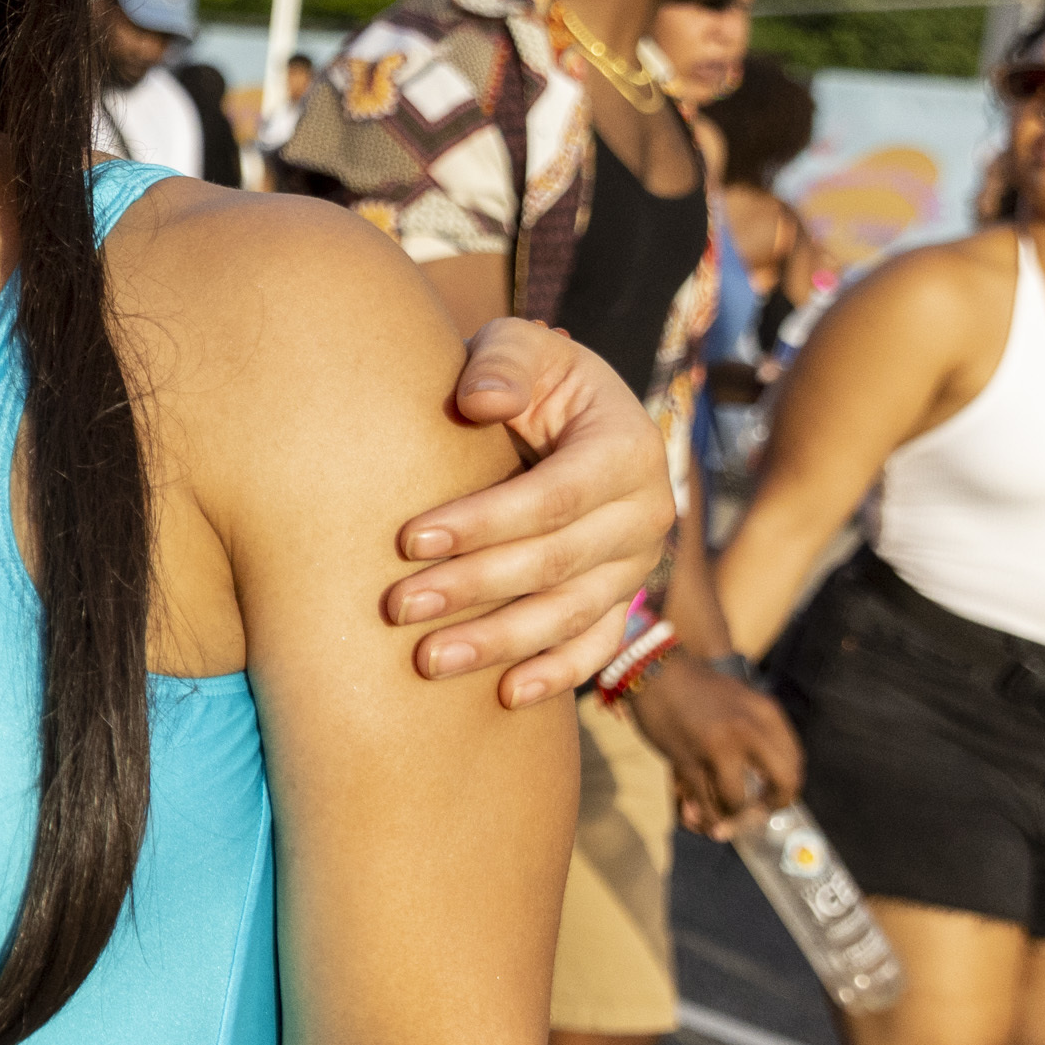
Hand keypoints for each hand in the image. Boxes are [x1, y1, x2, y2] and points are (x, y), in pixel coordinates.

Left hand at [391, 320, 677, 701]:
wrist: (563, 415)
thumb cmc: (530, 378)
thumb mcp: (521, 349)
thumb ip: (503, 363)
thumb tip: (480, 400)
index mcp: (628, 448)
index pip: (553, 498)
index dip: (483, 523)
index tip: (408, 540)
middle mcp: (646, 512)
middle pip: (556, 563)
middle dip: (474, 588)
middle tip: (398, 607)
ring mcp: (637, 564)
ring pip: (571, 615)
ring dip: (500, 643)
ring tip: (427, 661)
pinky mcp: (622, 598)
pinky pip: (596, 646)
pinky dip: (556, 674)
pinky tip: (504, 696)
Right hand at [623, 651, 806, 837]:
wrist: (654, 670)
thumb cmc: (697, 687)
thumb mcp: (741, 699)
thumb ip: (759, 729)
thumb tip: (768, 774)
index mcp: (765, 712)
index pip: (795, 760)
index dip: (789, 785)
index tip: (774, 794)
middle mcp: (747, 730)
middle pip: (782, 781)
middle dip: (773, 804)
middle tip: (761, 812)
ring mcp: (717, 746)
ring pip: (738, 799)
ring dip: (734, 814)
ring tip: (727, 816)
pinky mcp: (687, 759)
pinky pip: (705, 801)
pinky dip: (708, 816)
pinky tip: (708, 819)